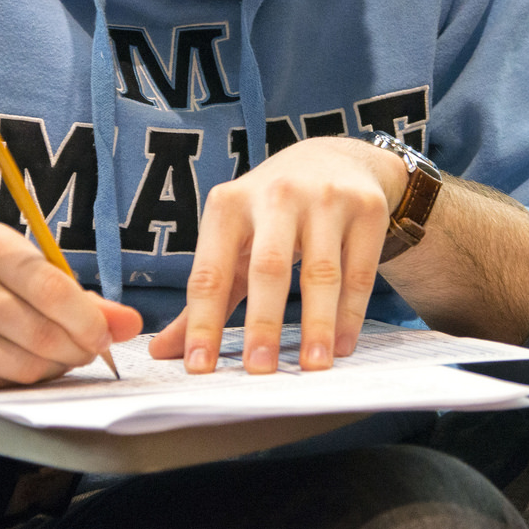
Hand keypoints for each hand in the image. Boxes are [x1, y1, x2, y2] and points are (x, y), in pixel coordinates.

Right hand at [0, 222, 141, 391]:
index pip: (49, 285)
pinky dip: (25, 381)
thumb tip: (129, 323)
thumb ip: (75, 295)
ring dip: (54, 367)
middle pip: (42, 332)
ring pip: (27, 365)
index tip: (105, 333)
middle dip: (77, 348)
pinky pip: (3, 384)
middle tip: (87, 350)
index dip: (87, 317)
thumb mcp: (14, 271)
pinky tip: (21, 364)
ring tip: (54, 354)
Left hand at [150, 136, 400, 376]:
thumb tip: (162, 350)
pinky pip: (358, 271)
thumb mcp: (233, 238)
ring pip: (320, 272)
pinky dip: (350, 313)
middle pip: (268, 267)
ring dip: (317, 324)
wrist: (333, 158)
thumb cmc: (271, 210)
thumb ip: (205, 294)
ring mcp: (325, 198)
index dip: (204, 322)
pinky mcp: (366, 208)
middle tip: (259, 370)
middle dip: (263, 323)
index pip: (211, 272)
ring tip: (312, 366)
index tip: (201, 366)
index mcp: (230, 204)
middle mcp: (276, 195)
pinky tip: (341, 345)